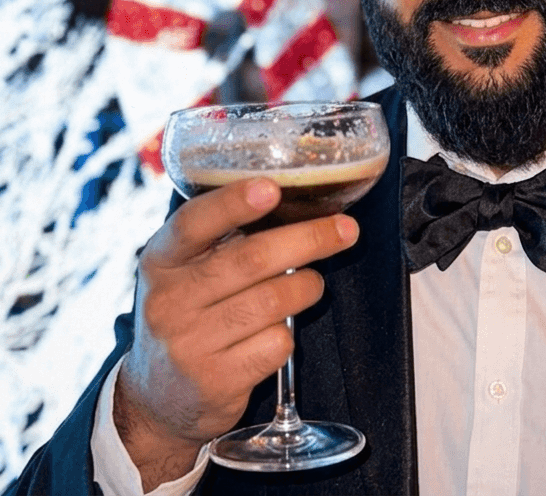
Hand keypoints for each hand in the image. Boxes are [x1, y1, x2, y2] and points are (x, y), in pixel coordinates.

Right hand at [113, 179, 358, 487]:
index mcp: (160, 260)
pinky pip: (276, 344)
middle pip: (251, 259)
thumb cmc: (189, 313)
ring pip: (272, 301)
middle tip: (346, 229)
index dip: (233, 203)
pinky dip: (288, 334)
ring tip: (311, 283)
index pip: (194, 223)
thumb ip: (221, 238)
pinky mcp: (215, 382)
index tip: (271, 189)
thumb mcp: (184, 271)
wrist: (156, 399)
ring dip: (306, 286)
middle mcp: (168, 300)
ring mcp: (189, 345)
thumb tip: (295, 199)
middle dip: (309, 239)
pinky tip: (278, 331)